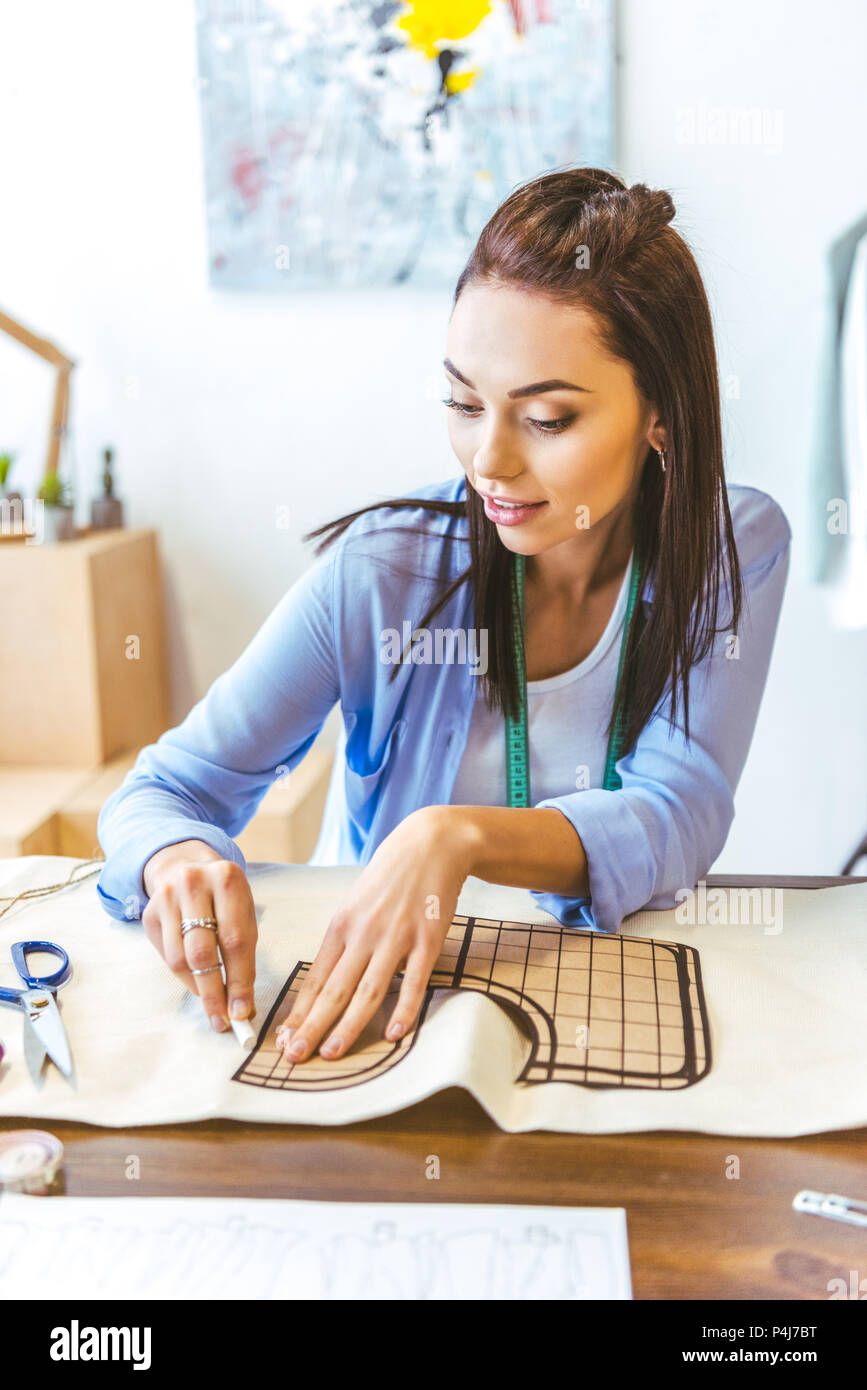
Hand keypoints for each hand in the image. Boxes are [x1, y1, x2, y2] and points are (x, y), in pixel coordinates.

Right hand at [141, 840, 257, 1032]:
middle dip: (214, 992)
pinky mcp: (149, 914)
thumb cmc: (223, 897)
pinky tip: (196, 980)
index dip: (238, 980)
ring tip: (212, 1003)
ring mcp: (166, 898)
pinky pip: (166, 957)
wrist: (184, 865)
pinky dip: (184, 976)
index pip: (234, 940)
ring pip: (180, 958)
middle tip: (222, 1020)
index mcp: (227, 879)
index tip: (242, 1011)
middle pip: (202, 952)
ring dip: (198, 988)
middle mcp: (193, 884)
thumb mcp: (242, 911)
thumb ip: (244, 952)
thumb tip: (242, 1004)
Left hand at [277, 807, 476, 1062]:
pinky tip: (392, 1034)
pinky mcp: (428, 941)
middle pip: (334, 990)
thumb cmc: (390, 876)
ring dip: (348, 1027)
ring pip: (368, 992)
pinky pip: (415, 982)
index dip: (299, 1011)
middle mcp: (364, 934)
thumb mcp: (356, 902)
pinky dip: (404, 1010)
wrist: (431, 843)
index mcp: (342, 925)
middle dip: (312, 1027)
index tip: (284, 1038)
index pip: (315, 977)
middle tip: (294, 1058)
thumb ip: (344, 939)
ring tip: (332, 1054)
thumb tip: (325, 979)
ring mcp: (396, 938)